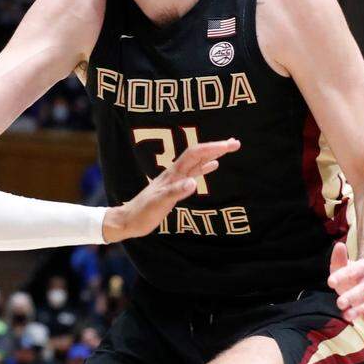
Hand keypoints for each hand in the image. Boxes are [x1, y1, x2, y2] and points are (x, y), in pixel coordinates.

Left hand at [103, 138, 240, 242]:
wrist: (127, 220)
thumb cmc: (142, 213)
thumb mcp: (159, 204)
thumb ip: (176, 192)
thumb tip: (194, 182)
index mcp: (172, 175)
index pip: (194, 155)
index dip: (212, 148)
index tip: (229, 145)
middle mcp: (174, 174)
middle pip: (197, 154)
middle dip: (216, 147)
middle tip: (236, 143)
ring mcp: (174, 180)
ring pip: (197, 162)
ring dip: (213, 154)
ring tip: (228, 148)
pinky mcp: (174, 188)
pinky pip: (193, 173)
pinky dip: (205, 167)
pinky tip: (213, 165)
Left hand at [328, 241, 363, 323]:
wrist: (360, 292)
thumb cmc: (348, 279)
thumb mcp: (340, 269)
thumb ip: (339, 259)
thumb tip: (339, 245)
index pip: (358, 269)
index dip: (344, 275)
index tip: (329, 282)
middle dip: (352, 296)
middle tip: (339, 302)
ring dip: (360, 309)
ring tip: (346, 315)